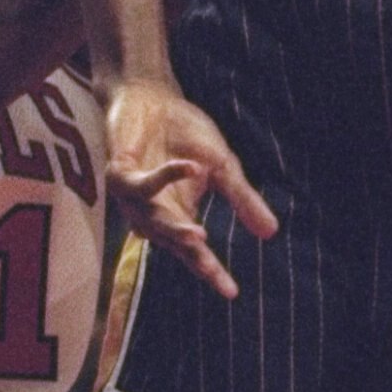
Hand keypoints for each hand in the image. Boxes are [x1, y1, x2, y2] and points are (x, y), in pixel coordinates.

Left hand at [104, 78, 276, 298]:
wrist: (153, 98)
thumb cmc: (184, 133)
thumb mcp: (223, 167)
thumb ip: (243, 199)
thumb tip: (271, 233)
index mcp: (178, 214)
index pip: (195, 252)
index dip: (212, 273)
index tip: (232, 293)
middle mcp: (153, 213)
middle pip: (173, 244)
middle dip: (191, 256)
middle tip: (211, 267)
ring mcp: (134, 197)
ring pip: (152, 223)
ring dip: (174, 228)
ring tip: (200, 235)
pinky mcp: (120, 174)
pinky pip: (143, 184)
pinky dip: (167, 176)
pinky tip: (191, 166)